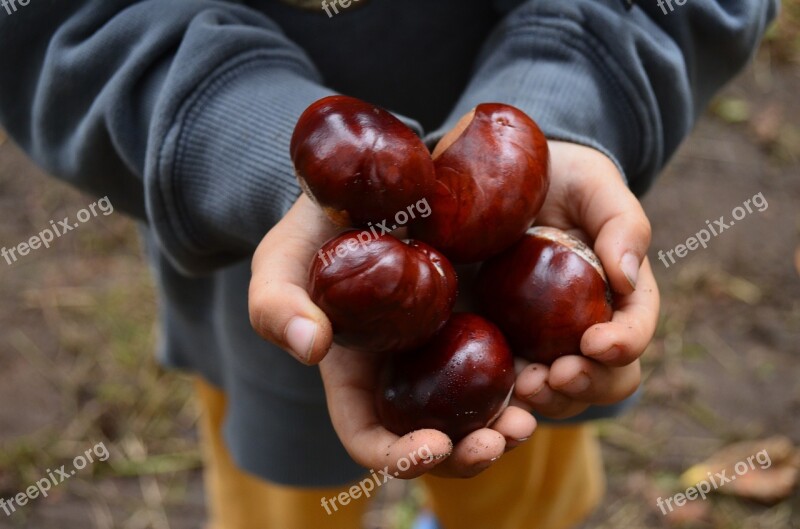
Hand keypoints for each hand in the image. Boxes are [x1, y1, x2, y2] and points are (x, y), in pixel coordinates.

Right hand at [249, 194, 535, 477]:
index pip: (371, 440)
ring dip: (505, 425)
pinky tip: (549, 367)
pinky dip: (527, 375)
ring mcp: (445, 351)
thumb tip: (312, 347)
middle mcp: (404, 376)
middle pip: (436, 440)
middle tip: (500, 437)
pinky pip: (507, 360)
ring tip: (528, 416)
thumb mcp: (279, 263)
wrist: (365, 185)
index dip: (399, 457)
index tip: (432, 445)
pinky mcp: (481, 320)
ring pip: (478, 410)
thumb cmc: (312, 231)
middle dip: (467, 453)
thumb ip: (277, 305)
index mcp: (354, 380)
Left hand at [434, 114, 657, 419]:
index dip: (623, 345)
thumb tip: (628, 277)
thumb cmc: (564, 179)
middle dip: (586, 384)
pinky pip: (507, 383)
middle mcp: (586, 327)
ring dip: (547, 400)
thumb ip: (622, 224)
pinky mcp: (501, 340)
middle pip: (605, 378)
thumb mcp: (596, 187)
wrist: (510, 180)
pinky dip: (504, 398)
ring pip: (560, 393)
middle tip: (555, 376)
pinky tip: (487, 391)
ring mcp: (543, 340)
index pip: (636, 330)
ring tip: (522, 387)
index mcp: (621, 294)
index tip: (596, 343)